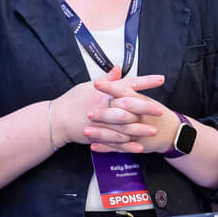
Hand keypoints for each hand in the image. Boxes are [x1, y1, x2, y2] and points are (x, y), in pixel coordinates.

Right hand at [47, 68, 165, 151]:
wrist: (56, 119)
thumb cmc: (73, 100)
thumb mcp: (88, 86)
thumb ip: (107, 79)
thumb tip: (118, 68)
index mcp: (104, 91)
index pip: (128, 83)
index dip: (145, 81)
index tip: (160, 79)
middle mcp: (103, 105)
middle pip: (128, 105)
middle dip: (145, 107)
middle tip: (160, 110)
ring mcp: (100, 122)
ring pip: (123, 126)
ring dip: (139, 129)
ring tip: (153, 130)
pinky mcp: (97, 135)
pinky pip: (114, 142)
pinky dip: (126, 146)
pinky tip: (139, 147)